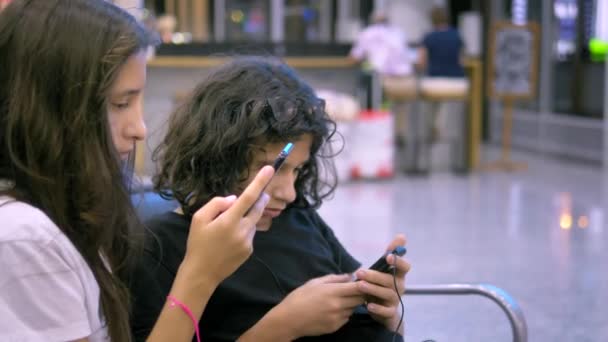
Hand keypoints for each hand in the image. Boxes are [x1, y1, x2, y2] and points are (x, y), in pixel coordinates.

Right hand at [182, 165, 273, 286]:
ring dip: (246, 218)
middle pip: (258, 208)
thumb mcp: (199, 219)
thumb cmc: (197, 244)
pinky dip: (243, 231)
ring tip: (227, 227)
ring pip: (252, 222)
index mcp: (229, 220)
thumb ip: (217, 204)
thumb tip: (234, 199)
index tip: (269, 169)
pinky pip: (250, 234)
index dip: (260, 182)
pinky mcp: (249, 251)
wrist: (201, 273)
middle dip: (260, 198)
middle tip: (262, 192)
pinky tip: (229, 240)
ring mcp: (248, 242)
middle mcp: (243, 230)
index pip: (248, 197)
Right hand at [274, 274, 364, 337]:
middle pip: (360, 300)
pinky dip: (343, 313)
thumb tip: (349, 276)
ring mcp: (337, 318)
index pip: (358, 288)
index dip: (364, 284)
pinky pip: (346, 318)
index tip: (364, 282)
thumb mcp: (314, 282)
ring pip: (353, 309)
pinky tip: (332, 311)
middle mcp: (338, 306)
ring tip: (339, 301)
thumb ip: (334, 279)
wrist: (288, 320)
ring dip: (351, 304)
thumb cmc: (299, 297)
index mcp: (333, 292)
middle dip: (360, 294)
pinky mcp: (335, 327)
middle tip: (354, 291)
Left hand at [355, 234, 410, 331]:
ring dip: (373, 289)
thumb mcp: (384, 269)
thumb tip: (402, 236)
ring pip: (387, 294)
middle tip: (360, 272)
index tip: (388, 256)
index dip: (399, 261)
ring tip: (360, 285)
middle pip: (391, 280)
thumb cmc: (382, 284)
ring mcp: (395, 300)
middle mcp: (400, 287)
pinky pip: (386, 311)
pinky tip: (368, 305)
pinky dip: (378, 308)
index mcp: (399, 275)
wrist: (384, 311)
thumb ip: (391, 253)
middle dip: (375, 276)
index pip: (405, 267)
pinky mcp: (389, 313)